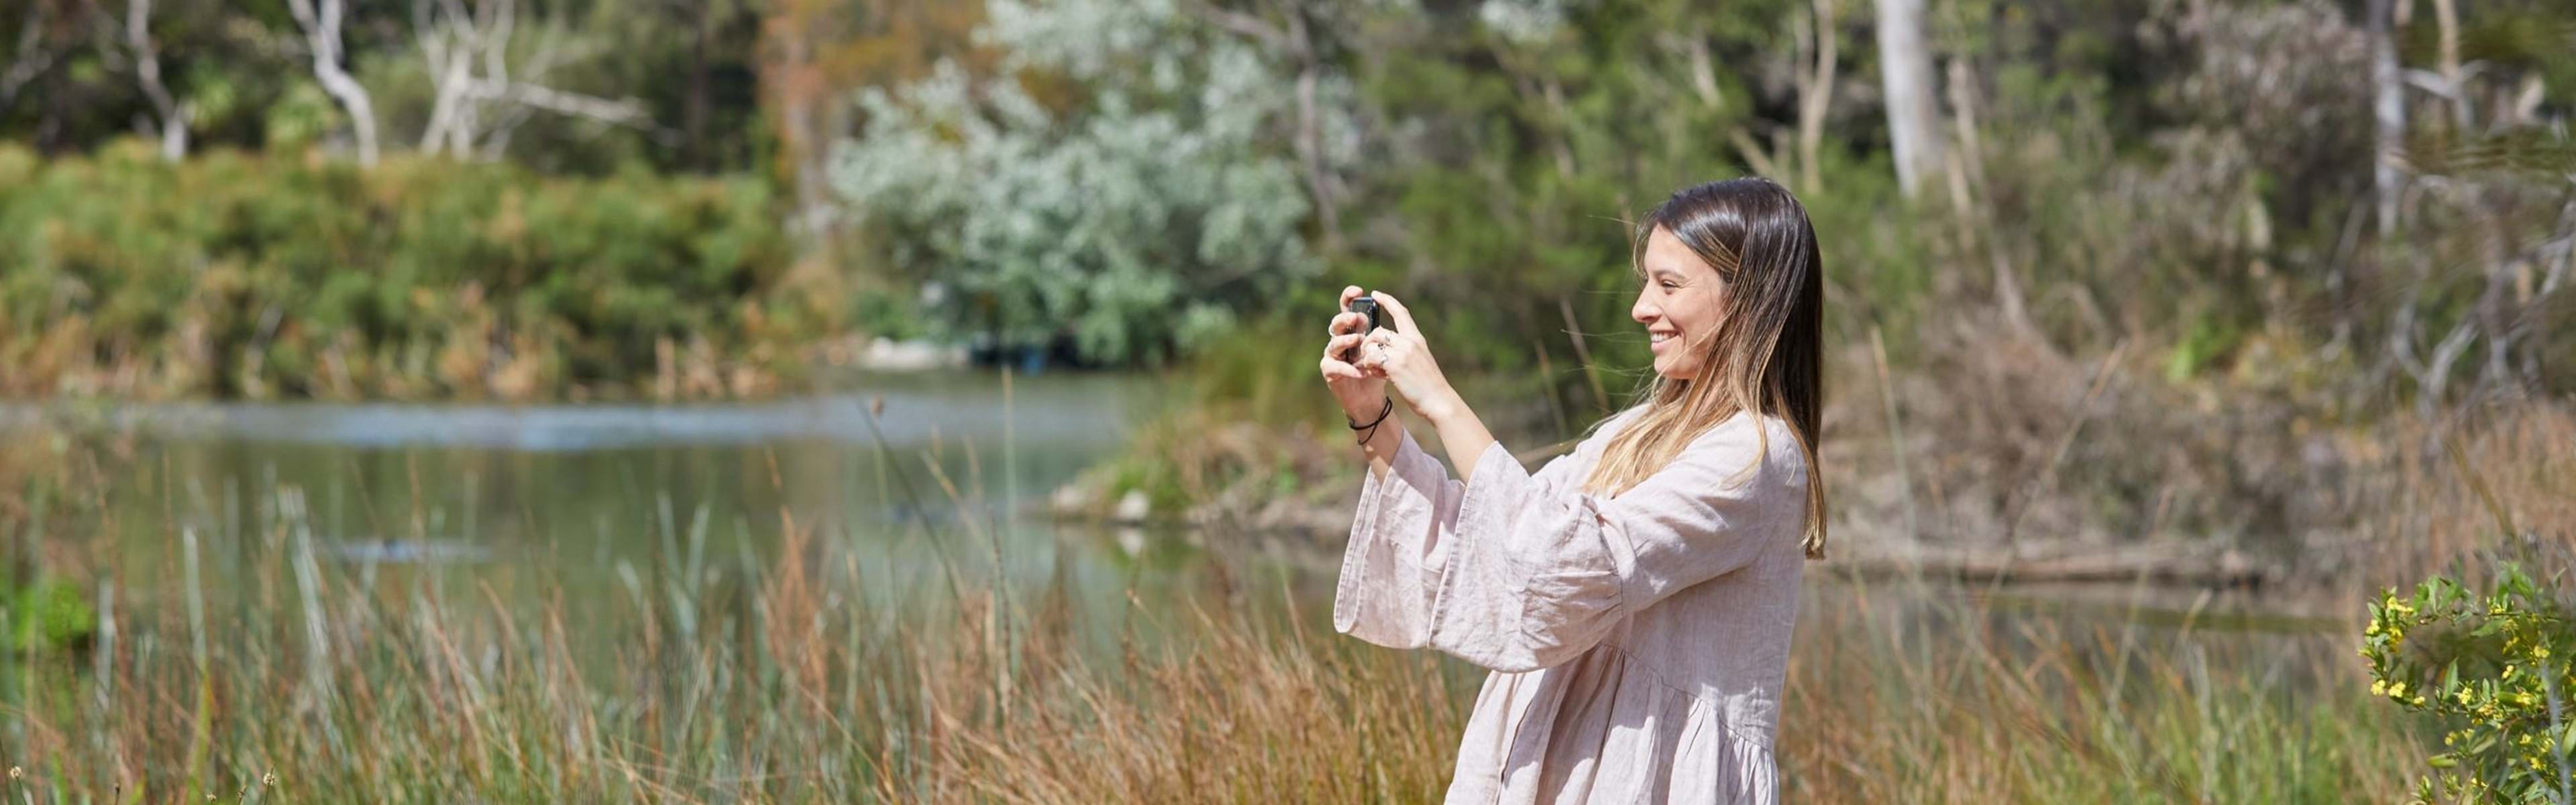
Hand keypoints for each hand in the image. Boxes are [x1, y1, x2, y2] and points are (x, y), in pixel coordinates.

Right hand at [1320, 285, 1389, 421]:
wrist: (1371, 398)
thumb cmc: (1377, 370)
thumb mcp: (1383, 348)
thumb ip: (1382, 332)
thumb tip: (1387, 311)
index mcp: (1352, 329)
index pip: (1347, 309)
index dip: (1349, 297)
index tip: (1358, 290)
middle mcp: (1340, 339)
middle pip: (1336, 323)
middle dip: (1345, 318)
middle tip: (1356, 318)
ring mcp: (1332, 355)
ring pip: (1333, 343)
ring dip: (1345, 341)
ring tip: (1357, 341)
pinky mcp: (1329, 371)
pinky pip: (1334, 366)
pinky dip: (1348, 369)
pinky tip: (1360, 372)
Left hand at [1348, 290, 1457, 419]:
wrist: (1438, 401)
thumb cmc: (1428, 385)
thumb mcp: (1420, 361)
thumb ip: (1405, 350)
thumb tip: (1384, 344)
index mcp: (1417, 339)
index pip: (1401, 312)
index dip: (1387, 301)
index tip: (1376, 293)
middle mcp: (1410, 342)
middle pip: (1378, 330)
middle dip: (1368, 343)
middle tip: (1369, 358)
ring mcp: (1403, 353)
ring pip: (1372, 344)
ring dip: (1368, 357)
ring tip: (1377, 370)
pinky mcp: (1395, 365)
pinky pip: (1371, 359)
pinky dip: (1370, 368)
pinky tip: (1380, 376)